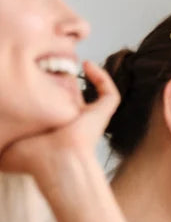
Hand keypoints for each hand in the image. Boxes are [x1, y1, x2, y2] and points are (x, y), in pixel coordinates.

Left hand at [0, 61, 118, 181]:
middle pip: (69, 92)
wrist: (57, 164)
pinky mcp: (101, 116)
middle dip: (61, 76)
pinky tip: (88, 66)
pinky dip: (103, 79)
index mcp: (53, 126)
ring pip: (90, 92)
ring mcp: (90, 118)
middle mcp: (73, 121)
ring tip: (66, 58)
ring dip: (81, 76)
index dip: (44, 86)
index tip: (29, 72)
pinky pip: (110, 95)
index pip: (51, 102)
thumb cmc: (34, 160)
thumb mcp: (5, 151)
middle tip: (47, 59)